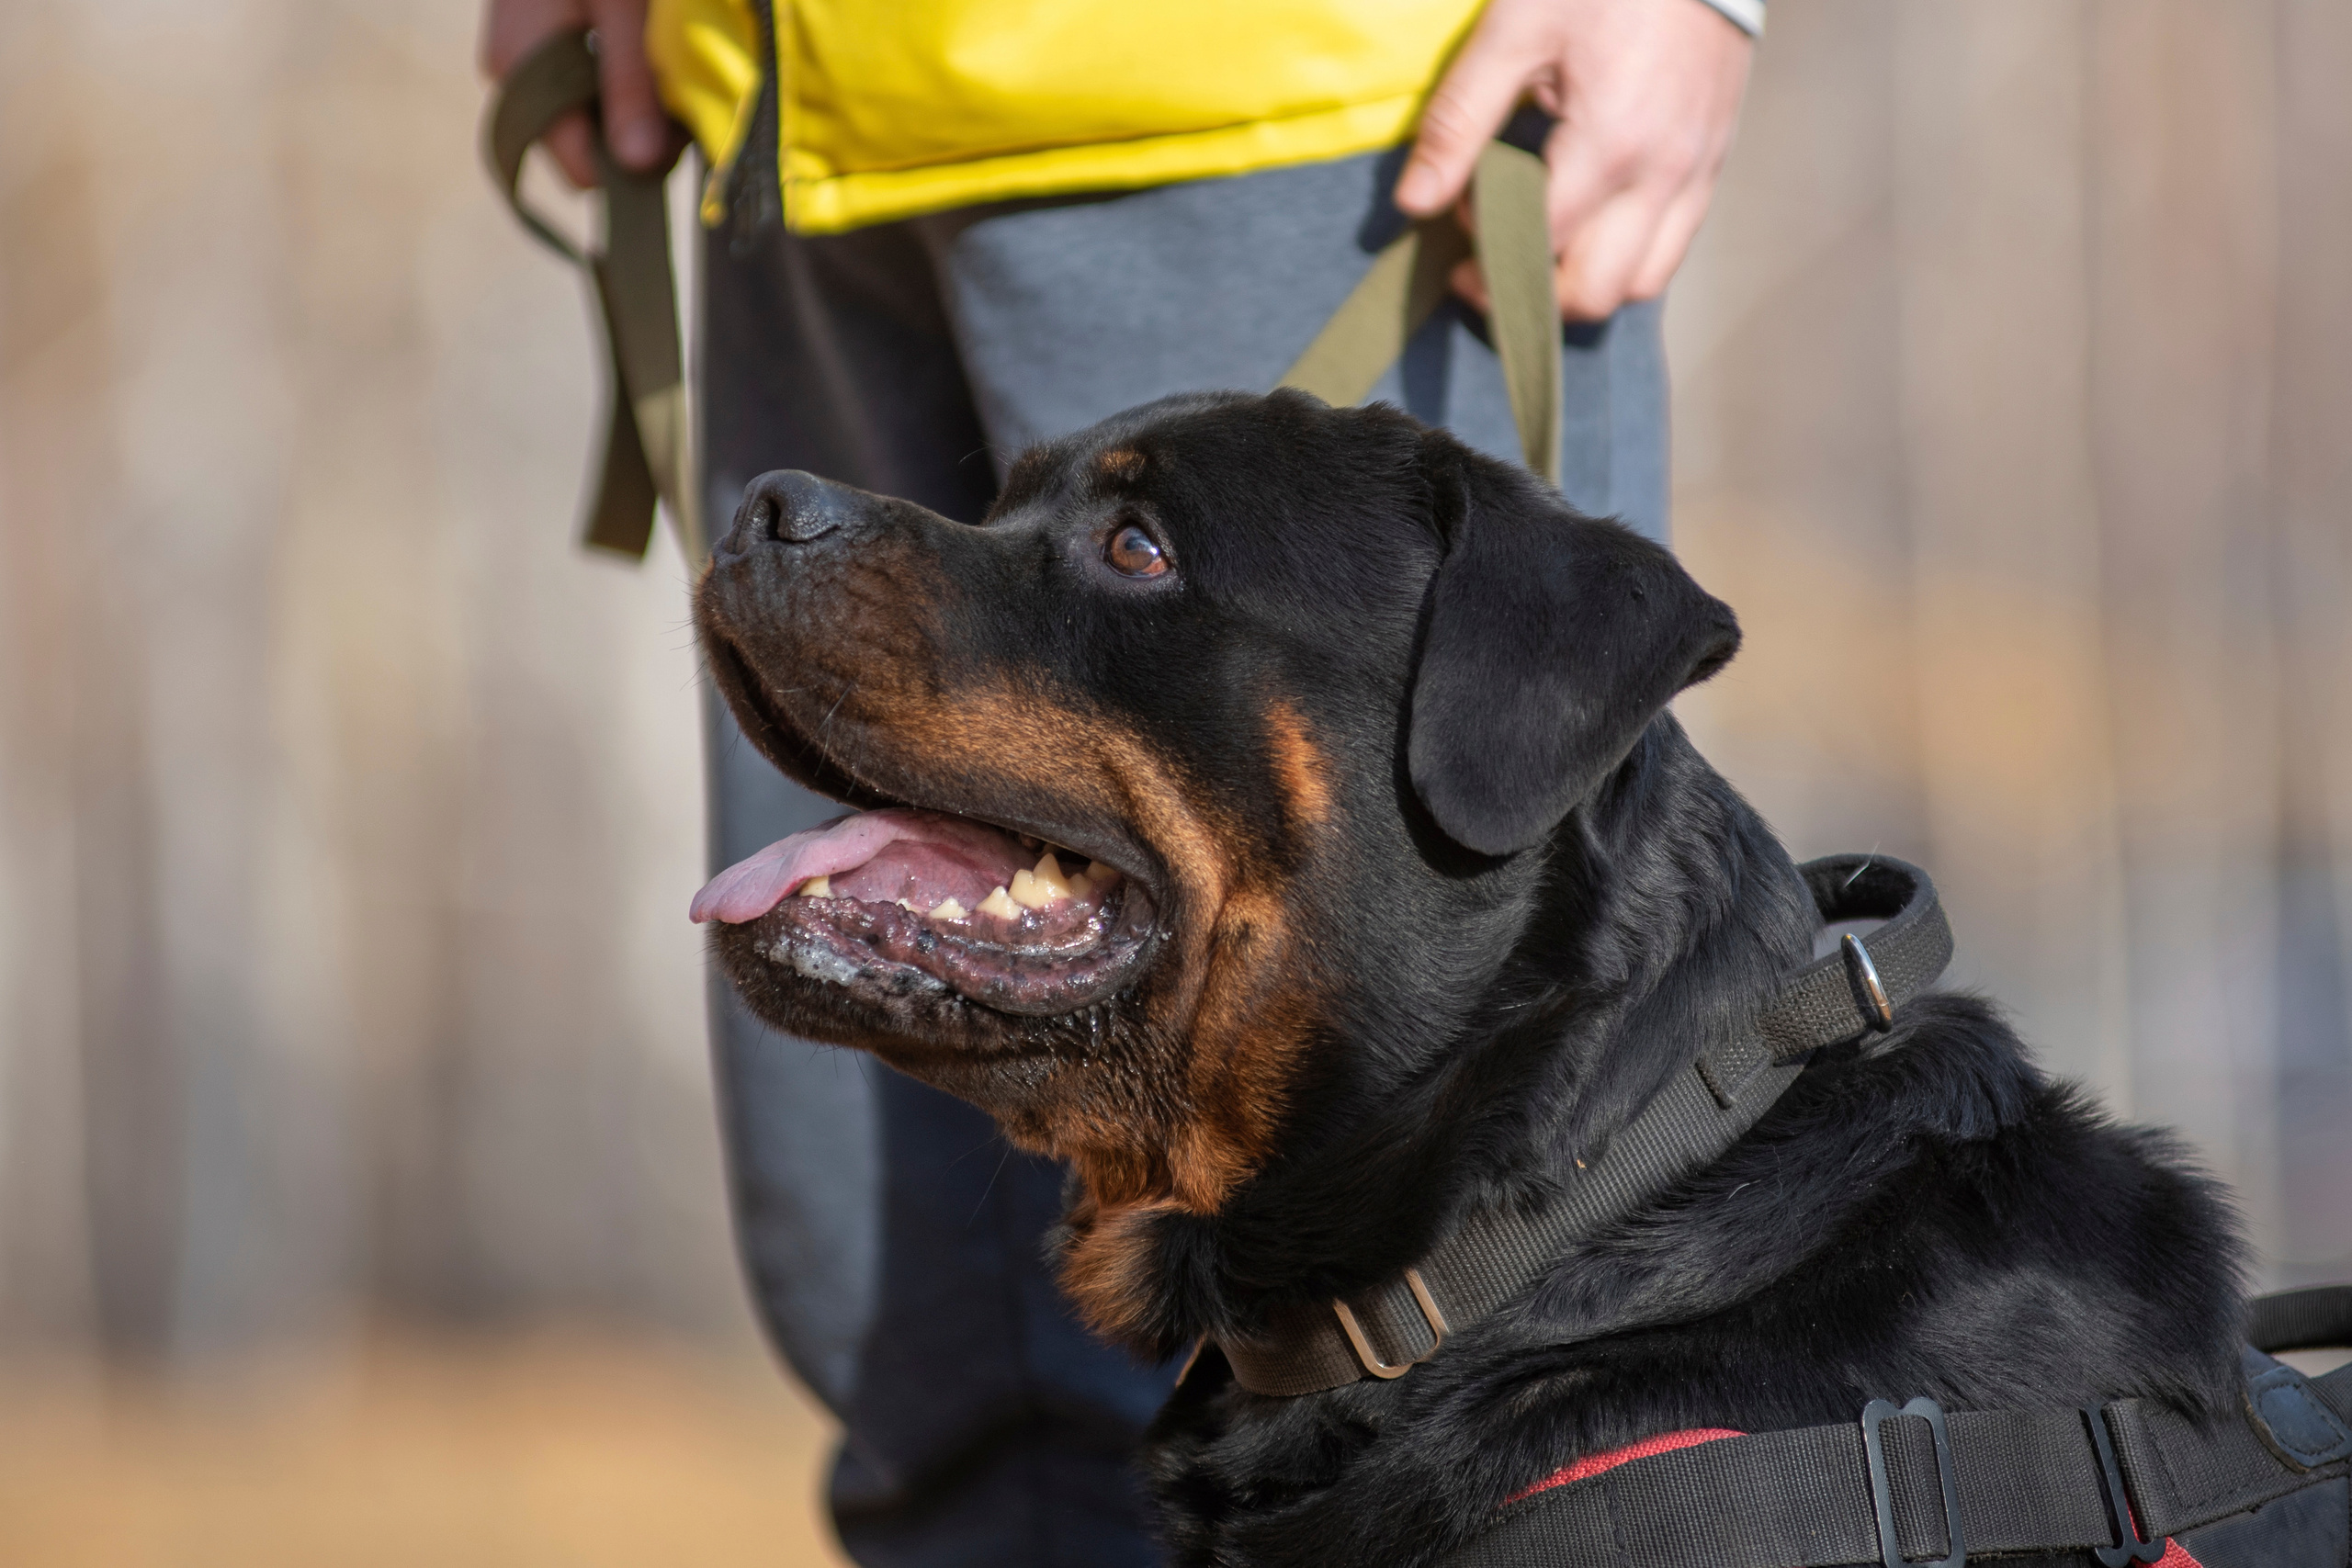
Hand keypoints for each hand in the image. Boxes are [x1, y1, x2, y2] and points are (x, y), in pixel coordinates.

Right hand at [481, 0, 684, 188]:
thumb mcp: (624, 8)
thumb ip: (631, 82)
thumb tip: (640, 165)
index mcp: (524, 70)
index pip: (582, 171)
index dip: (635, 164)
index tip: (677, 131)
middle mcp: (509, 76)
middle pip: (583, 150)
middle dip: (634, 134)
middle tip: (672, 89)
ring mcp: (515, 63)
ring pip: (582, 122)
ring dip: (626, 106)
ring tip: (653, 59)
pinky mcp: (528, 47)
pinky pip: (575, 89)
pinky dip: (611, 81)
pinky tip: (632, 50)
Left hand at [1395, 0, 1752, 321]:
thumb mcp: (1515, 31)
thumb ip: (1460, 121)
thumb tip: (1415, 202)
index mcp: (1611, 143)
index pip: (1536, 242)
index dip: (1486, 245)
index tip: (1461, 218)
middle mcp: (1663, 175)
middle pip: (1592, 292)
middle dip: (1529, 293)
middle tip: (1487, 264)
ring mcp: (1696, 176)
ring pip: (1639, 285)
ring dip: (1581, 285)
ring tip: (1539, 249)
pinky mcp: (1712, 168)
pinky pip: (1670, 251)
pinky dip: (1623, 258)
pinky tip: (1587, 225)